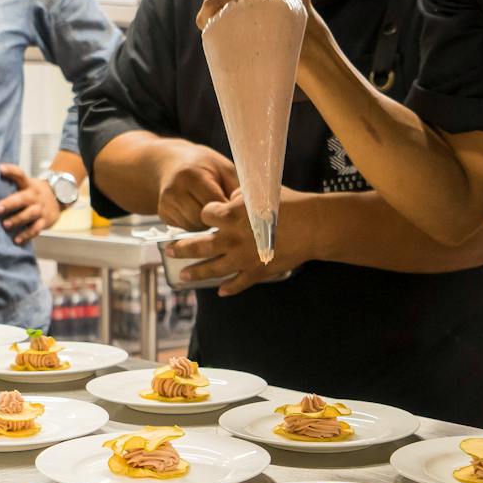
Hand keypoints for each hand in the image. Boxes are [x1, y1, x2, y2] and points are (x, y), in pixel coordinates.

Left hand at [0, 163, 60, 244]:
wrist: (58, 199)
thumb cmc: (32, 194)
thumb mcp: (25, 186)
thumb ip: (11, 186)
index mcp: (28, 185)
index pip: (20, 175)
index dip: (11, 171)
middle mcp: (34, 196)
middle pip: (23, 198)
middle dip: (10, 203)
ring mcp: (40, 209)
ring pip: (30, 214)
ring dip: (17, 219)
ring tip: (5, 225)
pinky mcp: (44, 221)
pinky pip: (36, 229)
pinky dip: (26, 235)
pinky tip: (16, 240)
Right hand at [155, 143, 237, 230]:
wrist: (171, 163)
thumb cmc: (204, 165)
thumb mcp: (224, 169)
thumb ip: (236, 189)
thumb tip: (250, 214)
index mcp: (192, 175)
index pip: (214, 204)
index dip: (229, 210)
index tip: (238, 210)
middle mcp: (174, 190)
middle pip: (202, 219)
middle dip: (218, 220)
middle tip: (227, 213)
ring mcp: (166, 204)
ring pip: (194, 229)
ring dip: (207, 226)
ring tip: (214, 211)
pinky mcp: (163, 214)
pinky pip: (186, 230)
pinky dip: (196, 226)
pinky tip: (200, 212)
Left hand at [173, 189, 310, 296]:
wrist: (313, 226)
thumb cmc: (289, 204)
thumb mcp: (260, 192)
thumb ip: (239, 197)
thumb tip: (229, 201)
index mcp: (232, 215)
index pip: (206, 215)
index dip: (205, 213)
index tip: (206, 214)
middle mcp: (232, 238)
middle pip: (199, 246)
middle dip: (181, 248)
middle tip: (168, 250)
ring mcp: (243, 258)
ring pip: (212, 269)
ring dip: (196, 273)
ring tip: (183, 277)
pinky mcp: (257, 271)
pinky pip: (238, 284)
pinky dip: (229, 288)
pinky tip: (220, 291)